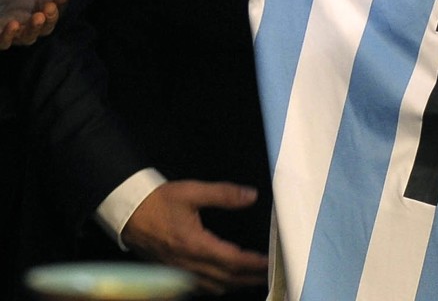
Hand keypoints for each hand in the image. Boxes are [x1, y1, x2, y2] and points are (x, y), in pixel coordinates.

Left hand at [0, 0, 68, 48]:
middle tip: (50, 8)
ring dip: (35, 29)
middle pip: (46, 28)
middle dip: (51, 19)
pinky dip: (9, 36)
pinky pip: (4, 42)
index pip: (54, 10)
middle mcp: (26, 22)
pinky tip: (13, 25)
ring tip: (37, 17)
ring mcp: (12, 32)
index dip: (61, 4)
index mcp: (34, 7)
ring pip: (29, 38)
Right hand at [122, 180, 267, 294]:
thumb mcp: (192, 192)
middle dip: (249, 277)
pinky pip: (199, 285)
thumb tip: (250, 195)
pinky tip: (225, 279)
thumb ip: (223, 194)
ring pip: (212, 285)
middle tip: (269, 273)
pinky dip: (217, 285)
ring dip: (235, 283)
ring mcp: (178, 271)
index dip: (252, 263)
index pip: (230, 260)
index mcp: (193, 244)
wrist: (128, 213)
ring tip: (253, 277)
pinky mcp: (172, 272)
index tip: (268, 261)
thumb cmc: (158, 201)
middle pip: (225, 278)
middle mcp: (186, 263)